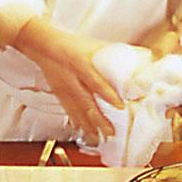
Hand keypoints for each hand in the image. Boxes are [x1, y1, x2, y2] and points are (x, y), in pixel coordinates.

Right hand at [12, 17, 123, 144]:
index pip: (96, 81)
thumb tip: (138, 56)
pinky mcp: (59, 94)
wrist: (43, 45)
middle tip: (111, 132)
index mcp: (81, 64)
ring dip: (88, 126)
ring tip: (98, 139)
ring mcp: (64, 89)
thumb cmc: (70, 43)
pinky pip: (69, 111)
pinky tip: (82, 131)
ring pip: (77, 111)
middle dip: (99, 120)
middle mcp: (72, 79)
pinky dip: (76, 123)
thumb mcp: (92, 45)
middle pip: (86, 103)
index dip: (108, 95)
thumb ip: (111, 53)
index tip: (121, 106)